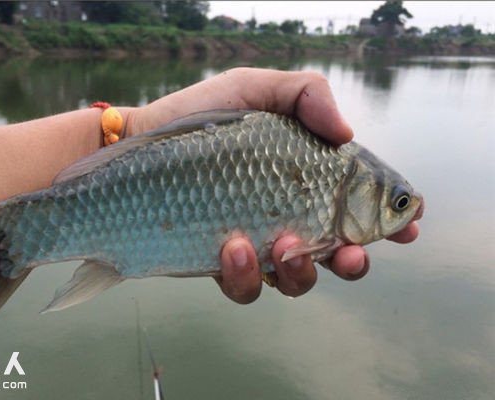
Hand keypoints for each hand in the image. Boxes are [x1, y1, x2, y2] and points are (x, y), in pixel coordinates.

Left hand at [126, 68, 420, 302]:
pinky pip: (247, 288)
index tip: (407, 226)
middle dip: (354, 262)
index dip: (388, 219)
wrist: (139, 148)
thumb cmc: (199, 116)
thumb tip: (346, 132)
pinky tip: (232, 247)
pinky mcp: (221, 264)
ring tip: (280, 245)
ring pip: (296, 280)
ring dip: (300, 273)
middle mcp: (285, 215)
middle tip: (353, 256)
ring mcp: (256, 243)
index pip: (357, 203)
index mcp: (304, 177)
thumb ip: (306, 94)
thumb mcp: (256, 89)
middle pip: (337, 253)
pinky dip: (246, 276)